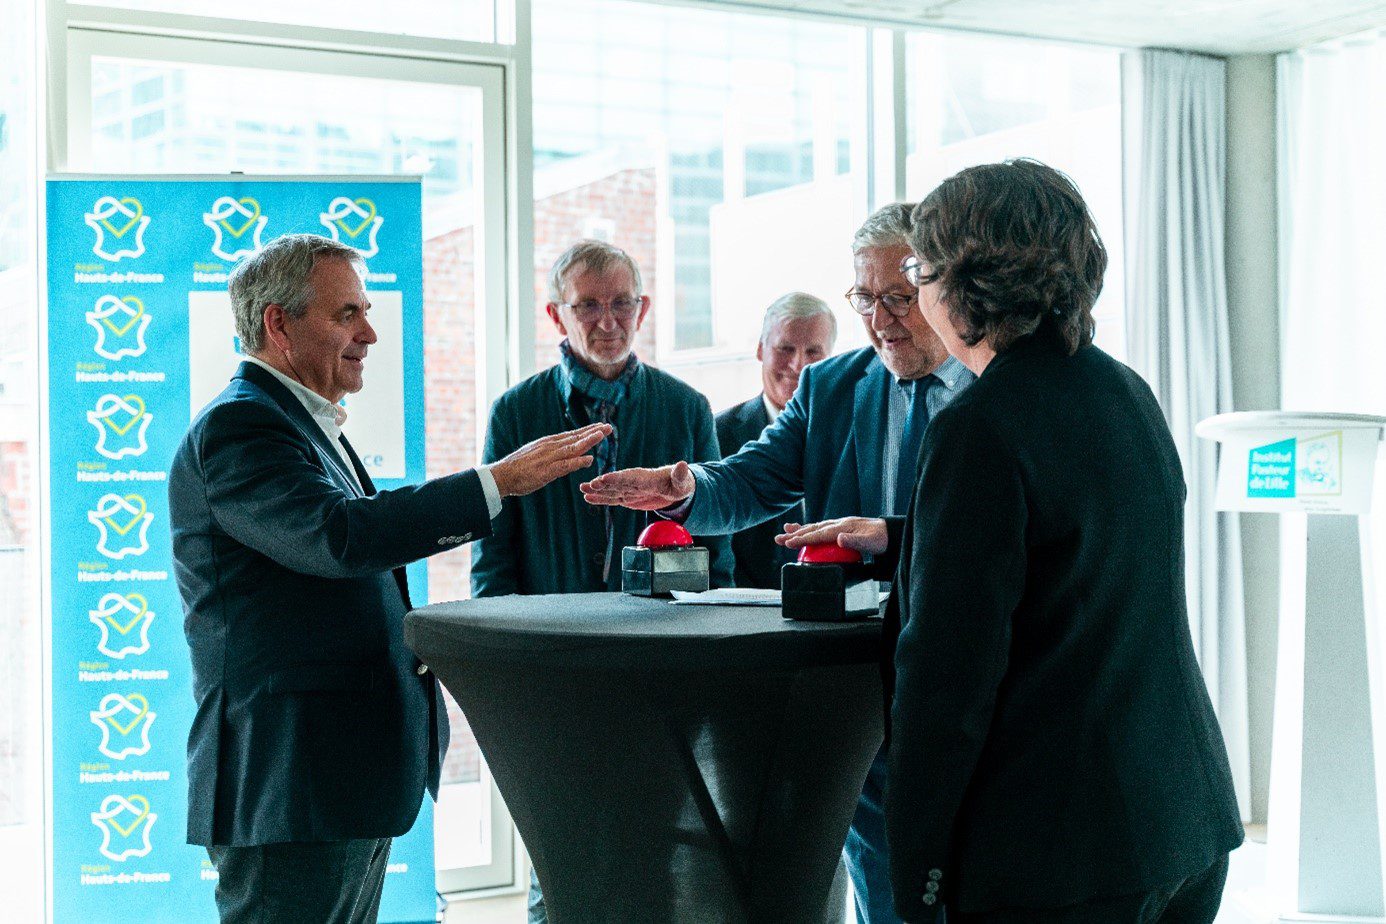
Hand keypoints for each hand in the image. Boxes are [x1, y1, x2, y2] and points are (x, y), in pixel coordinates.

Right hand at [489, 423, 611, 496]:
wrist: (501, 475)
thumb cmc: (519, 468)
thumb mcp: (538, 455)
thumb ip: (554, 454)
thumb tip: (568, 454)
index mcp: (549, 443)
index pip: (572, 435)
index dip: (588, 430)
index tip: (602, 426)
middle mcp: (550, 447)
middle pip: (576, 437)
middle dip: (593, 432)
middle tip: (609, 426)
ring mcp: (548, 458)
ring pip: (572, 447)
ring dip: (588, 440)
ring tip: (602, 434)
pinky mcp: (545, 471)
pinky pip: (564, 465)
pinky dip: (577, 462)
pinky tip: (589, 459)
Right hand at [579, 460, 695, 509]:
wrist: (675, 487)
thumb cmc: (680, 483)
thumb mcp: (682, 480)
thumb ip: (680, 474)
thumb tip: (683, 465)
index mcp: (646, 477)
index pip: (629, 477)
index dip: (617, 478)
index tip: (604, 478)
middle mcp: (634, 481)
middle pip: (616, 483)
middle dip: (602, 484)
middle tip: (587, 484)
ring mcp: (630, 489)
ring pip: (611, 491)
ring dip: (597, 491)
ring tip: (582, 490)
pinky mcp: (628, 497)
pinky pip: (613, 498)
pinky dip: (601, 499)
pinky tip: (588, 498)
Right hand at [776, 516, 887, 554]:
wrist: (890, 533)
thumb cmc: (881, 539)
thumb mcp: (871, 542)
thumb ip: (854, 541)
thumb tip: (839, 538)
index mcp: (844, 527)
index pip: (819, 533)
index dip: (804, 538)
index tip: (790, 542)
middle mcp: (839, 524)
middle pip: (813, 529)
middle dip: (795, 534)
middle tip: (778, 539)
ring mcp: (840, 525)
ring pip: (815, 528)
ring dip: (799, 531)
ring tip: (784, 532)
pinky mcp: (841, 529)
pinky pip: (822, 530)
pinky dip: (810, 531)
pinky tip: (804, 532)